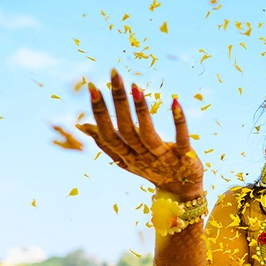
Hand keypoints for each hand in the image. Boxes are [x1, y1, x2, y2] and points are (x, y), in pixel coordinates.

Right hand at [76, 69, 203, 198]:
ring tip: (136, 87)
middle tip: (114, 74)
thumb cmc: (151, 169)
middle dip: (118, 101)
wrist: (181, 191)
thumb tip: (81, 125)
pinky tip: (176, 102)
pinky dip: (179, 121)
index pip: (108, 133)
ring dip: (142, 110)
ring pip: (148, 134)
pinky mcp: (184, 157)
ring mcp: (163, 159)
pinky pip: (181, 139)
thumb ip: (105, 142)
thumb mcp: (125, 158)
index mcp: (126, 155)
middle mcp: (141, 157)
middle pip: (126, 129)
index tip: (92, 86)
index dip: (99, 112)